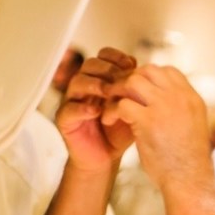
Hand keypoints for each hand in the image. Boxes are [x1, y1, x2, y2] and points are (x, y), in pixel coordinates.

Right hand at [56, 47, 138, 169]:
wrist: (106, 157)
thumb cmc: (118, 132)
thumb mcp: (133, 108)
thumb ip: (137, 90)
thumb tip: (150, 71)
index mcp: (99, 79)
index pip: (103, 57)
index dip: (116, 57)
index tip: (131, 64)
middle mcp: (84, 87)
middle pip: (89, 65)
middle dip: (107, 69)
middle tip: (121, 78)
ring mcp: (72, 102)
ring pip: (77, 82)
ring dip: (94, 84)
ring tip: (108, 92)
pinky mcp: (64, 120)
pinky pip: (68, 109)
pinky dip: (82, 108)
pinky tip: (96, 111)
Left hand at [106, 65, 213, 189]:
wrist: (189, 181)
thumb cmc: (188, 162)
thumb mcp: (192, 127)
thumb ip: (180, 111)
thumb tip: (163, 103)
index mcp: (192, 98)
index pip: (168, 71)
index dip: (149, 77)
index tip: (137, 92)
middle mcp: (180, 97)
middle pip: (148, 71)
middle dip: (130, 80)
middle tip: (119, 95)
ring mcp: (164, 106)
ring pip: (133, 81)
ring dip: (118, 91)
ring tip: (111, 106)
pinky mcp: (148, 121)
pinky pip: (122, 104)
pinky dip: (111, 110)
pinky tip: (108, 120)